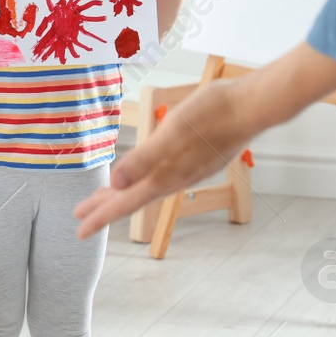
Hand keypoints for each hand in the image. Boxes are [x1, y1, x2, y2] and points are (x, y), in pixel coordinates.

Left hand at [74, 79, 250, 237]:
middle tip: (81, 215)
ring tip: (104, 197)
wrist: (256, 106)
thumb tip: (115, 183)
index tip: (79, 230)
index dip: (101, 216)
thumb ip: (145, 158)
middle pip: (133, 198)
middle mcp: (177, 177)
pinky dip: (142, 180)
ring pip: (147, 187)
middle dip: (106, 206)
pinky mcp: (197, 158)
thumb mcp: (174, 132)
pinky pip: (161, 177)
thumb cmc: (215, 114)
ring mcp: (189, 169)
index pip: (126, 202)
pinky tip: (144, 174)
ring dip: (123, 194)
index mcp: (166, 175)